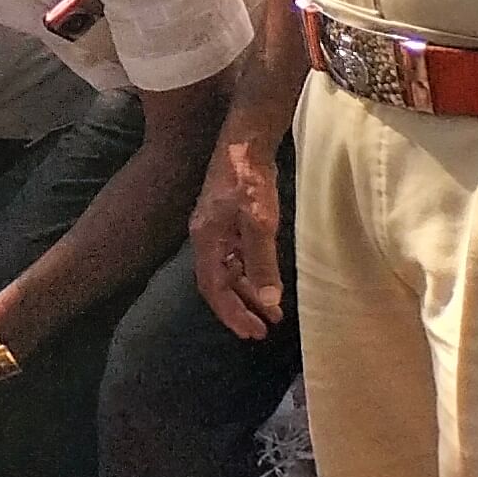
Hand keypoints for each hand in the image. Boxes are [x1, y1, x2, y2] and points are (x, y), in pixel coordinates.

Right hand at [190, 133, 286, 338]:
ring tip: (271, 312)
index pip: (213, 288)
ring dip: (247, 293)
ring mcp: (217, 229)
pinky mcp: (229, 221)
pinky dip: (250, 275)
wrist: (245, 143)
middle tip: (262, 330)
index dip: (231, 313)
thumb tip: (268, 300)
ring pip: (228, 271)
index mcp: (207, 240)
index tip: (252, 333)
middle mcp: (207, 238)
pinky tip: (266, 282)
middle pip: (218, 283)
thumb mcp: (260, 223)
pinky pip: (236, 257)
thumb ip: (263, 262)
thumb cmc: (249, 180)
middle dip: (239, 308)